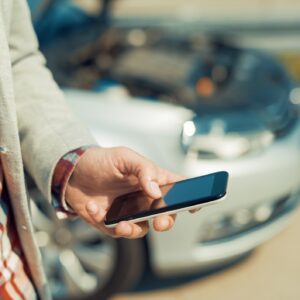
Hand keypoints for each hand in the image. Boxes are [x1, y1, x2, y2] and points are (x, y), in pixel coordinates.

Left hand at [65, 147, 182, 238]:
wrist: (72, 172)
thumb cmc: (101, 160)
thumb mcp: (124, 157)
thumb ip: (143, 171)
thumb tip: (155, 192)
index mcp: (151, 180)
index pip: (176, 188)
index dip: (190, 197)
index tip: (195, 205)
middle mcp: (143, 198)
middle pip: (164, 214)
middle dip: (165, 221)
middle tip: (160, 222)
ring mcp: (128, 211)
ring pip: (140, 229)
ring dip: (133, 230)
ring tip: (121, 224)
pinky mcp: (111, 221)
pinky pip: (114, 230)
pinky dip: (104, 222)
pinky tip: (92, 208)